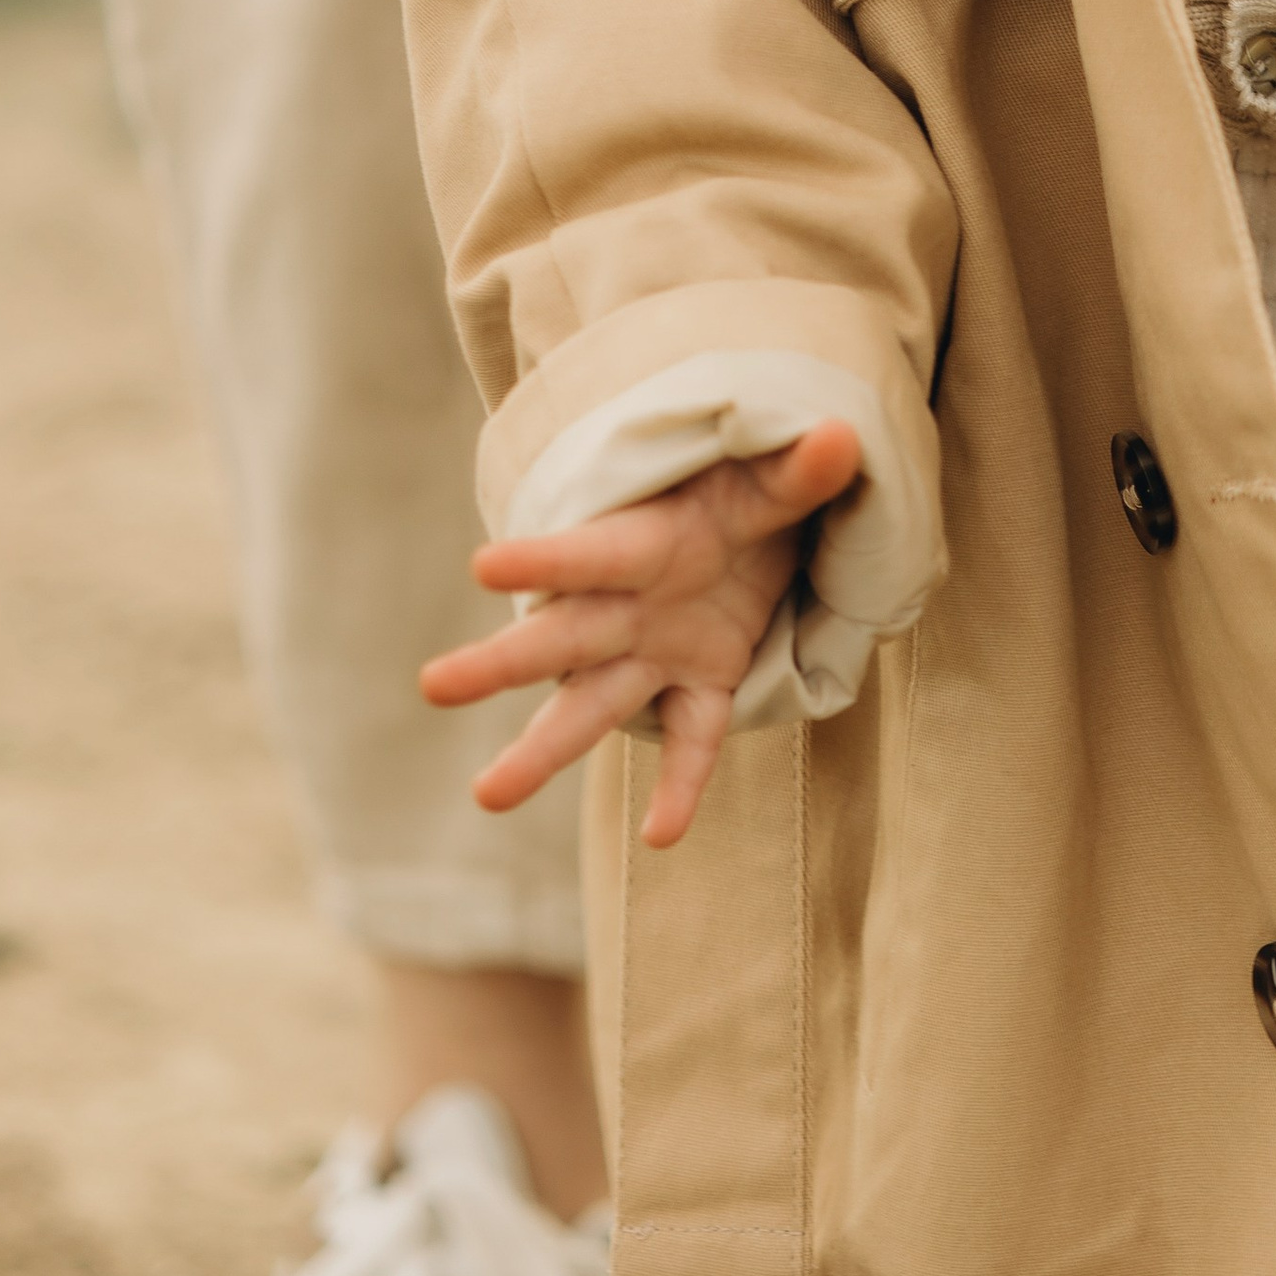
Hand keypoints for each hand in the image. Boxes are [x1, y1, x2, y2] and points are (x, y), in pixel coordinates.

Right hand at [420, 418, 860, 847]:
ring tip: (486, 796)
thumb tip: (842, 441)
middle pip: (561, 639)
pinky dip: (680, 786)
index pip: (588, 552)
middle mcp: (635, 605)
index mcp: (644, 542)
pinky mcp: (702, 683)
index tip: (482, 566)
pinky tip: (664, 835)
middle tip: (434, 686)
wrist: (762, 511)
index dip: (543, 559)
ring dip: (542, 750)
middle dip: (500, 663)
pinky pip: (688, 740)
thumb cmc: (744, 484)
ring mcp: (660, 650)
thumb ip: (799, 469)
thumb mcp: (770, 474)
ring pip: (592, 706)